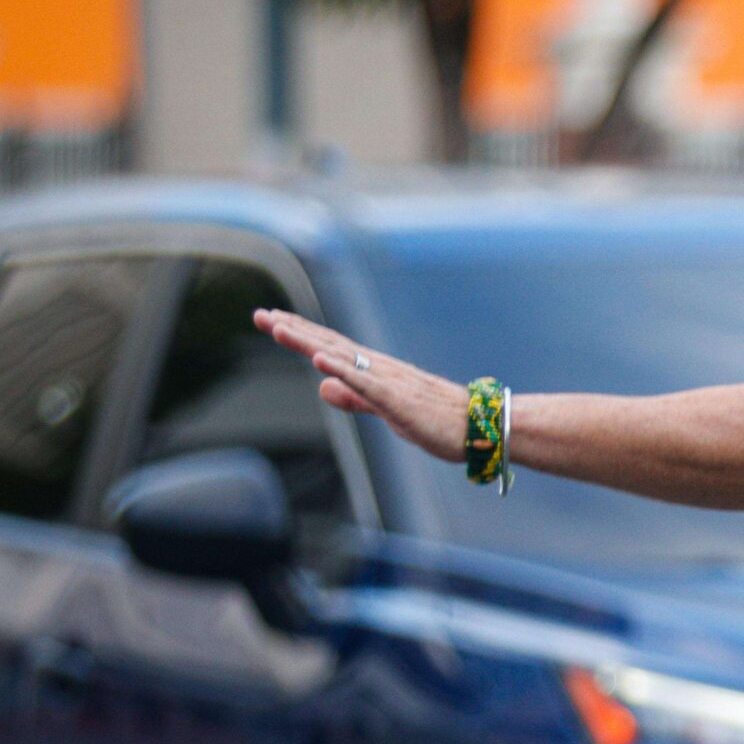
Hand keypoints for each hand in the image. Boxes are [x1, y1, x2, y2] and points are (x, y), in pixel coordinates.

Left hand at [256, 309, 466, 462]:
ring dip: (310, 342)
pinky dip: (343, 370)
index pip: (331, 348)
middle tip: (260, 315)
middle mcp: (380, 369)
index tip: (271, 320)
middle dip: (294, 330)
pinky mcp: (400, 401)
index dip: (300, 334)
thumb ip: (354, 397)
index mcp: (376, 372)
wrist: (482, 427)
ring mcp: (390, 383)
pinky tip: (321, 359)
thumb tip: (322, 386)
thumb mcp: (386, 409)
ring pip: (343, 357)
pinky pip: (367, 383)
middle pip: (330, 344)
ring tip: (279, 328)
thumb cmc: (439, 420)